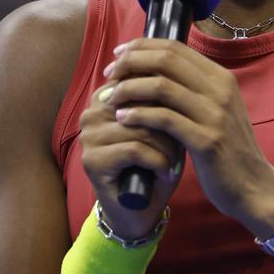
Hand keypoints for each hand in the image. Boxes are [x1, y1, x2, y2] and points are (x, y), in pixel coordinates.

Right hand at [78, 54, 184, 239]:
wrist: (143, 207)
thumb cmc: (157, 160)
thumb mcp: (166, 124)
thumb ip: (167, 95)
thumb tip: (183, 66)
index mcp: (109, 95)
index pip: (142, 78)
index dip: (170, 96)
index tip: (185, 115)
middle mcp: (93, 111)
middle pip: (142, 100)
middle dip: (170, 121)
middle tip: (183, 140)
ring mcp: (88, 136)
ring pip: (141, 125)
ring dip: (167, 145)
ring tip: (175, 159)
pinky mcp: (92, 160)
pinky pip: (134, 149)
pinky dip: (158, 161)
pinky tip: (166, 172)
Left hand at [105, 38, 273, 236]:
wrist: (252, 185)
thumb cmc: (226, 149)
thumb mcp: (215, 111)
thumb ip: (192, 90)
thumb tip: (151, 71)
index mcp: (221, 78)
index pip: (175, 47)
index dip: (141, 47)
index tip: (118, 57)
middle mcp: (220, 90)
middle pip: (166, 60)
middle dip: (130, 63)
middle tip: (109, 76)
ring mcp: (215, 114)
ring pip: (161, 86)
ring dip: (129, 89)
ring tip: (110, 98)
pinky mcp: (207, 140)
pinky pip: (164, 119)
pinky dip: (138, 115)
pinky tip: (122, 119)